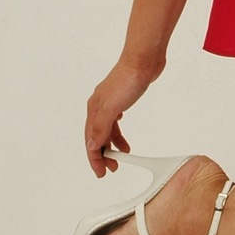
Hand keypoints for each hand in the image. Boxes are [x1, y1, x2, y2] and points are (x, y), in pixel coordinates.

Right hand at [84, 54, 163, 175]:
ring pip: (107, 129)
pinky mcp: (122, 98)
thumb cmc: (128, 80)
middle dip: (102, 154)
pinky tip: (122, 136)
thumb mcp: (111, 108)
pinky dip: (118, 132)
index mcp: (94, 109)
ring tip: (122, 154)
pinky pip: (115, 121)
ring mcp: (110, 102)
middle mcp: (99, 106)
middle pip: (97, 137)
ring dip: (112, 144)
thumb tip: (91, 145)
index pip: (91, 141)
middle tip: (112, 168)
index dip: (95, 159)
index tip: (102, 173)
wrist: (143, 61)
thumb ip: (100, 128)